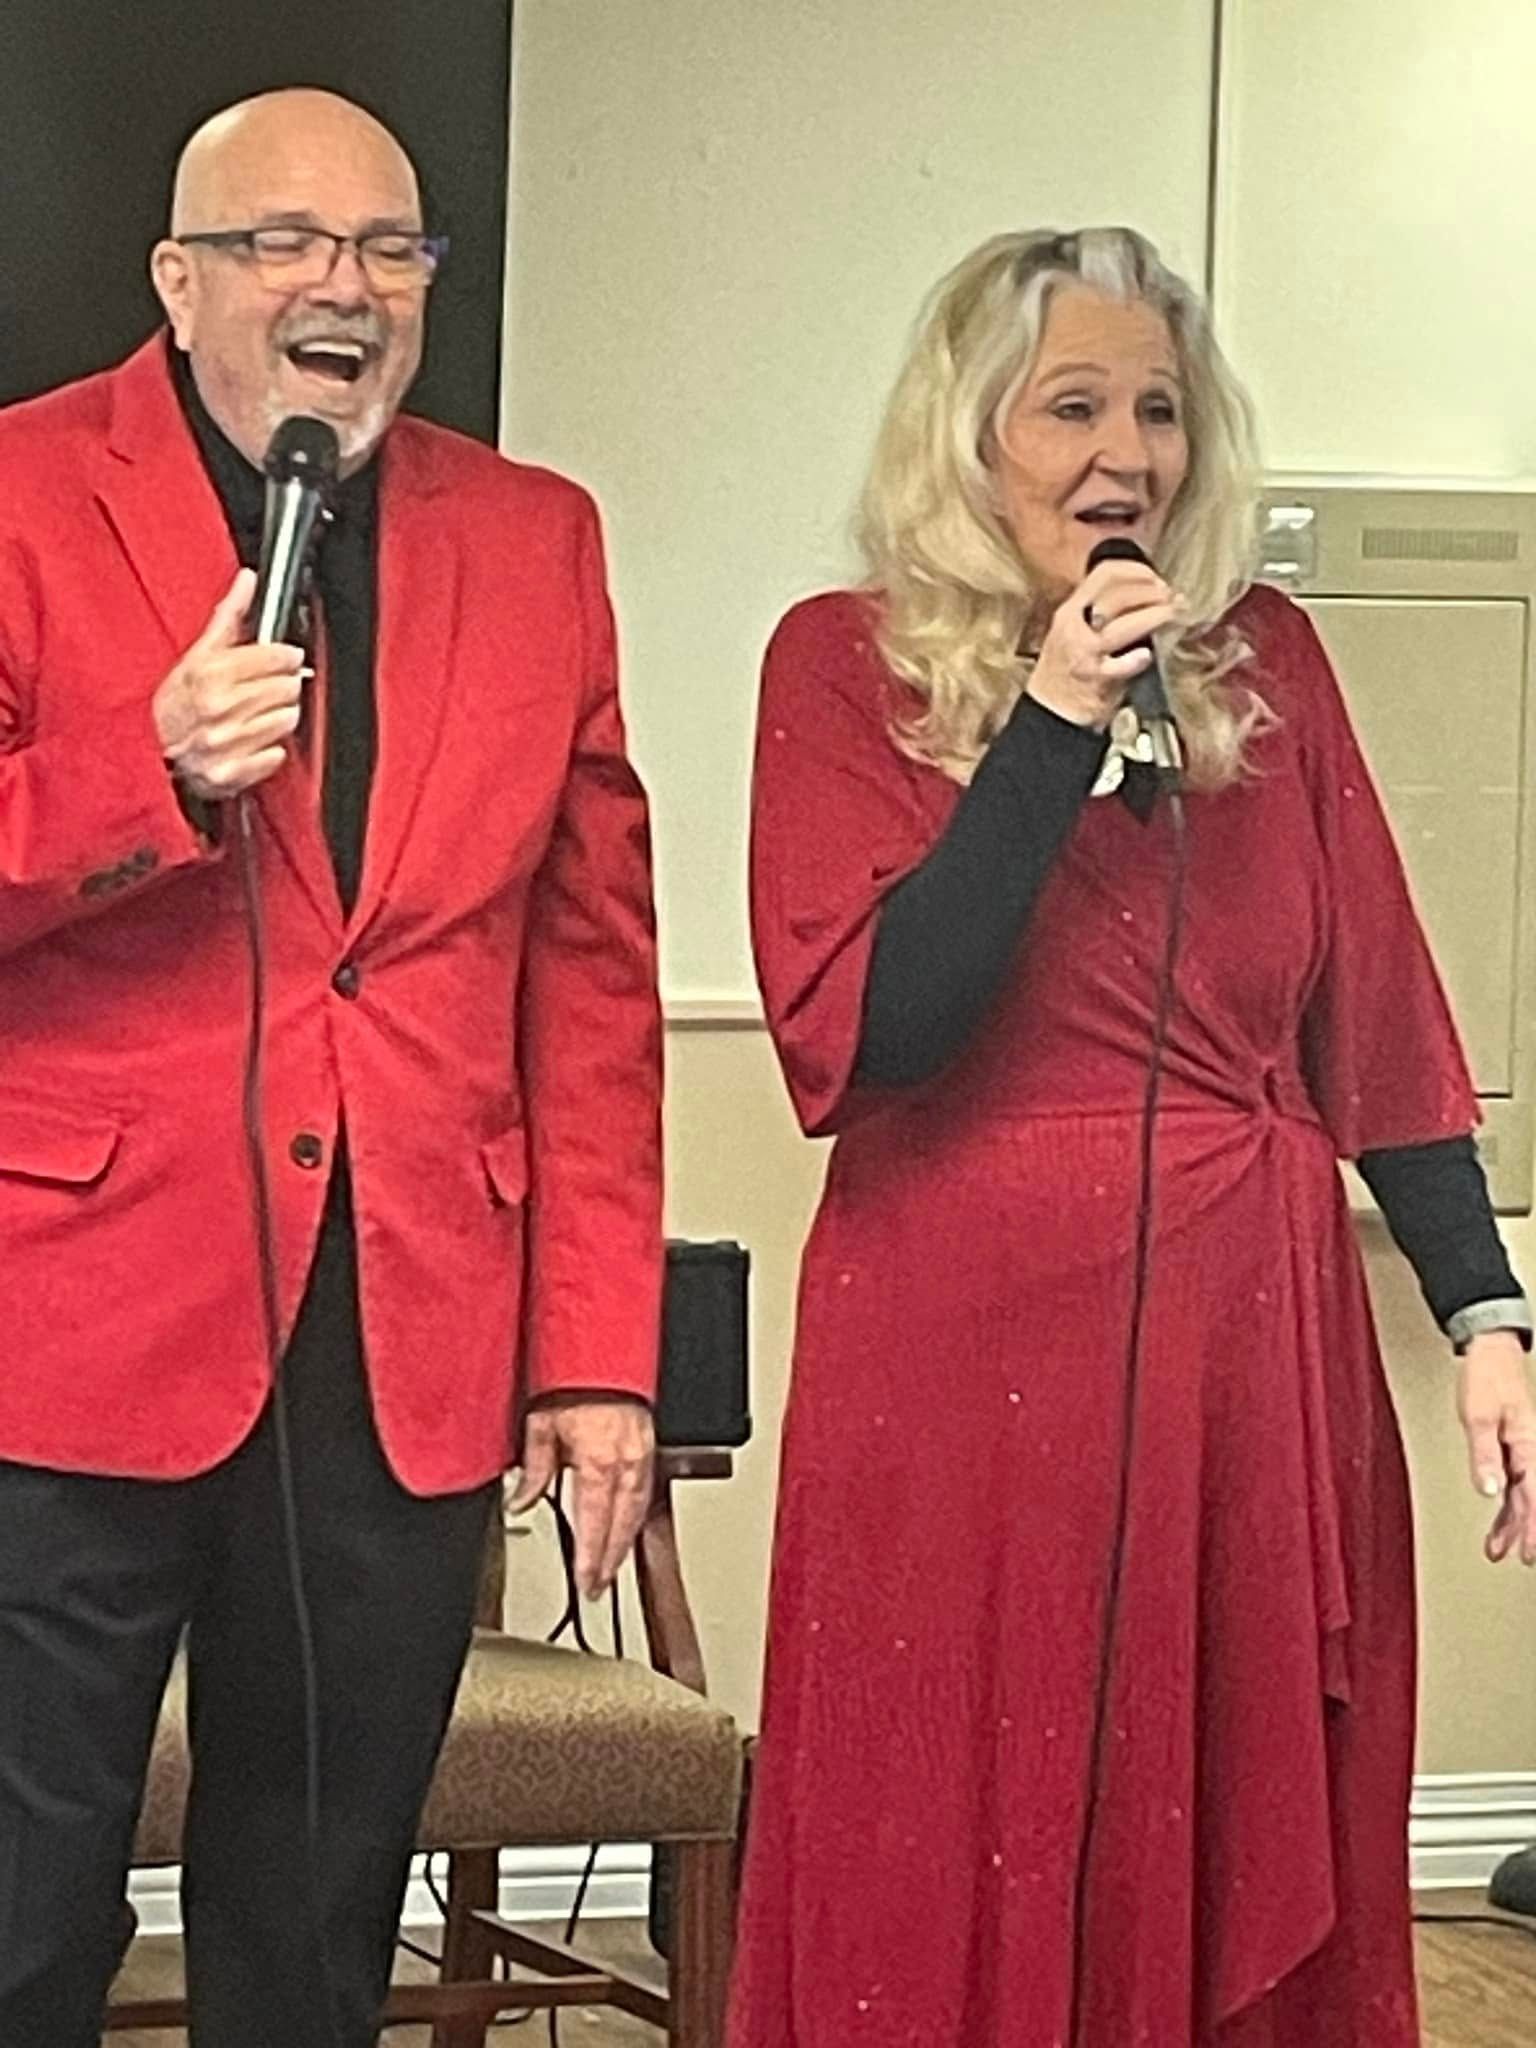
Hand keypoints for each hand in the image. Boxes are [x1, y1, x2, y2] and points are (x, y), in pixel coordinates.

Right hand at [153, 567, 306, 801]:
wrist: (144, 753)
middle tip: (267, 689)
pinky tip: (250, 742)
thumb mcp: (196, 653)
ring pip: (286, 721)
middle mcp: (219, 707)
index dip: (285, 656)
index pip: (276, 657)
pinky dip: (269, 751)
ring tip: (256, 715)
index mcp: (210, 673)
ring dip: (278, 717)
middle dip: (282, 686)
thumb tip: (248, 580)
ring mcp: (226, 742)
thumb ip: (228, 616)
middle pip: (287, 688)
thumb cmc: (171, 703)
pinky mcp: (230, 773)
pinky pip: (275, 756)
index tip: (285, 658)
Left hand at [508, 1396, 655, 1597]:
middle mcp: (624, 1463)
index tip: (586, 1580)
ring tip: (612, 1566)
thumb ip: (535, 1469)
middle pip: (621, 1525)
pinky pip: (645, 1491)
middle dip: (610, 1560)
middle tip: (598, 1587)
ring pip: (637, 1512)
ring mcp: (641, 1455)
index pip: (594, 1523)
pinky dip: (636, 1516)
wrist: (601, 1353)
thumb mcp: (540, 1425)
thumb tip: (522, 1501)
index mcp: (597, 1462)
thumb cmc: (571, 1382)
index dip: (591, 1558)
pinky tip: (628, 1526)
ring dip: (625, 1543)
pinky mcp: (648, 1446)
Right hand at [1027, 558, 1183, 730]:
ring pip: (1123, 626)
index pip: (1104, 574)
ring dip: (1154, 617)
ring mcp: (1085, 653)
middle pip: (1118, 596)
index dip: (1135, 570)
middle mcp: (1076, 627)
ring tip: (1173, 615)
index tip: (1156, 577)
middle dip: (1151, 593)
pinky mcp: (1095, 680)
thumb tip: (1147, 594)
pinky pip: (1120, 665)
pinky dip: (1137, 659)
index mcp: (1072, 610)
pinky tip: (1147, 656)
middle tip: (1171, 598)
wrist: (1050, 710)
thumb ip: (1102, 611)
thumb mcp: (1075, 630)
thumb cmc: (1068, 669)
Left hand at [1456, 1331, 1535, 1565]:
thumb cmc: (1487, 1379)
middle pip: (1534, 1501)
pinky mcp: (1512, 1450)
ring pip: (1524, 1497)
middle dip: (1530, 1532)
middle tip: (1525, 1559)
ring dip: (1514, 1525)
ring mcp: (1523, 1453)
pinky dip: (1506, 1508)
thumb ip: (1483, 1455)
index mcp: (1529, 1446)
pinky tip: (1497, 1527)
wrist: (1490, 1353)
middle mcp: (1531, 1453)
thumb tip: (1488, 1490)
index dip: (1535, 1527)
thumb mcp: (1479, 1417)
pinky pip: (1514, 1486)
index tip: (1530, 1551)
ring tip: (1502, 1551)